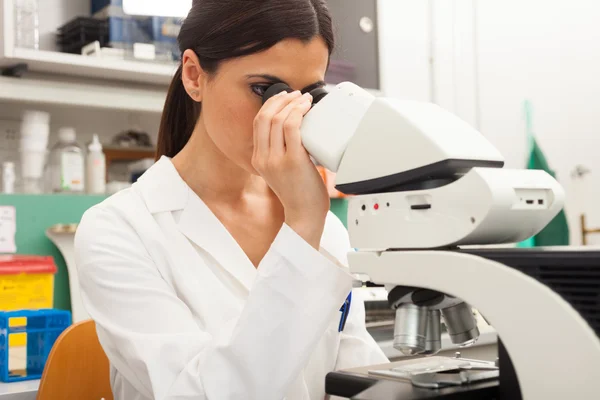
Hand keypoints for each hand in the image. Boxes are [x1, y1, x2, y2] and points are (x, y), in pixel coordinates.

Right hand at [253, 90, 329, 248]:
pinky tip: (307, 108)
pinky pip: (292, 128)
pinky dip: (299, 113)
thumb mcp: (282, 171)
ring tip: (304, 99)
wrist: (305, 216)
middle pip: (264, 117)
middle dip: (280, 99)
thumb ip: (284, 152)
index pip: (258, 123)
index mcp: (258, 159)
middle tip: (296, 94)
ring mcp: (276, 160)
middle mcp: (263, 158)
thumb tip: (299, 130)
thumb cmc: (299, 195)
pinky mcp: (292, 161)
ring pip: (278, 119)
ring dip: (292, 103)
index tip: (284, 97)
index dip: (270, 105)